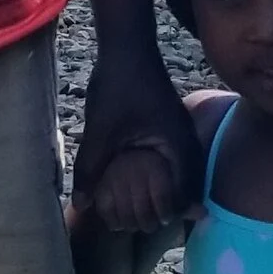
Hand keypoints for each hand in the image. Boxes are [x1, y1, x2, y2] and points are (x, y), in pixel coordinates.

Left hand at [73, 43, 201, 231]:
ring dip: (171, 191)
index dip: (173, 213)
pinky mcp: (173, 126)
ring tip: (151, 210)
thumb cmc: (117, 86)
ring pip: (185, 173)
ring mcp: (182, 132)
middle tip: (152, 224)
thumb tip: (81, 205)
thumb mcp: (101, 131)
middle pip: (190, 186)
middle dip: (174, 207)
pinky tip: (147, 183)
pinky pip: (176, 160)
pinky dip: (167, 175)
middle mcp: (187, 141)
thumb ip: (90, 169)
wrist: (126, 47)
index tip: (155, 226)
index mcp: (178, 145)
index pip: (186, 193)